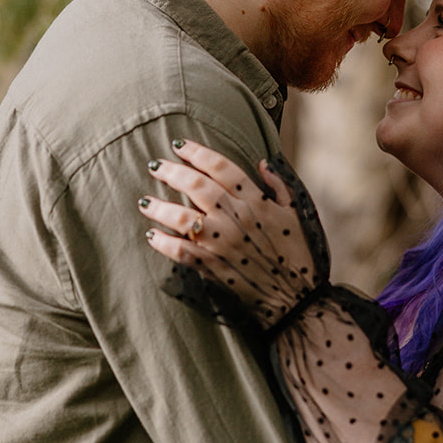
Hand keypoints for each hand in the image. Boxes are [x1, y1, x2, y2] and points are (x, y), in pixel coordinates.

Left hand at [141, 140, 319, 329]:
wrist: (296, 297)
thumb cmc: (298, 254)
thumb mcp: (295, 214)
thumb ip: (279, 186)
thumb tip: (262, 163)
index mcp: (255, 202)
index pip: (221, 167)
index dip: (197, 152)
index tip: (179, 145)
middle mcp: (236, 217)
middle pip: (196, 186)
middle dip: (171, 172)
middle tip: (155, 165)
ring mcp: (222, 242)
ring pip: (182, 217)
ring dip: (159, 206)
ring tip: (144, 201)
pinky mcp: (212, 266)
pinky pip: (180, 251)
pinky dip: (163, 242)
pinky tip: (152, 235)